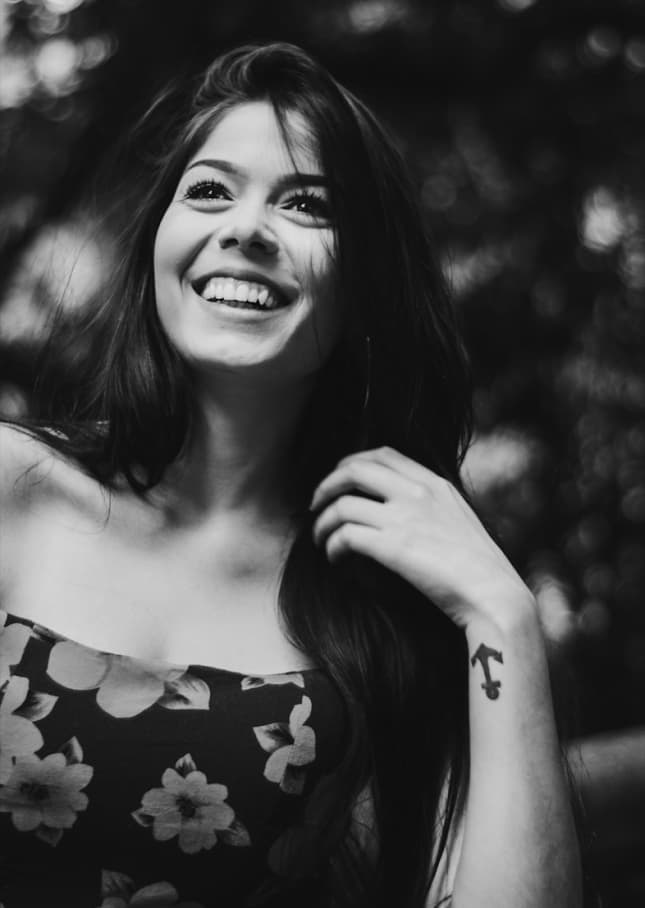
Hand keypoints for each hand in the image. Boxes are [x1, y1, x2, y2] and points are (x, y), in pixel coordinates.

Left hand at [310, 447, 535, 630]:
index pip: (383, 454)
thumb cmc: (481, 571)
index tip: (339, 479)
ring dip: (323, 521)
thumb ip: (433, 508)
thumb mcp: (461, 521)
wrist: (495, 597)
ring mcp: (404, 518)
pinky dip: (331, 545)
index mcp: (435, 484)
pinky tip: (334, 557)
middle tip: (316, 504)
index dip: (352, 462)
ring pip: (342, 504)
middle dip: (327, 484)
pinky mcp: (392, 547)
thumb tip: (404, 512)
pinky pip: (345, 535)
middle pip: (354, 469)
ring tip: (320, 538)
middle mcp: (418, 493)